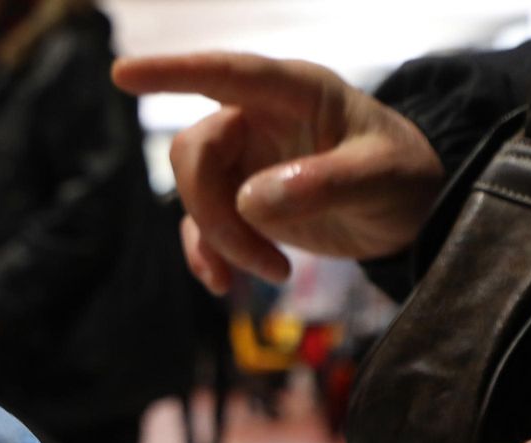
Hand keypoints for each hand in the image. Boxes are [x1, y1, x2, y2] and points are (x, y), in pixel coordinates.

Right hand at [113, 53, 444, 292]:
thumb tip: (250, 201)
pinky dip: (208, 255)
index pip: (225, 74)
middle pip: (196, 151)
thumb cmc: (402, 176)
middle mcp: (257, 119)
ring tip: (271, 271)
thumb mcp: (379, 178)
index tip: (123, 73)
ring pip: (194, 193)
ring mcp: (243, 161)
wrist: (407, 213)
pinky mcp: (236, 201)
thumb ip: (322, 183)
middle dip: (214, 210)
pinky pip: (199, 225)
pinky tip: (228, 284)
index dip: (173, 72)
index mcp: (293, 93)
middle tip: (257, 259)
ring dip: (219, 239)